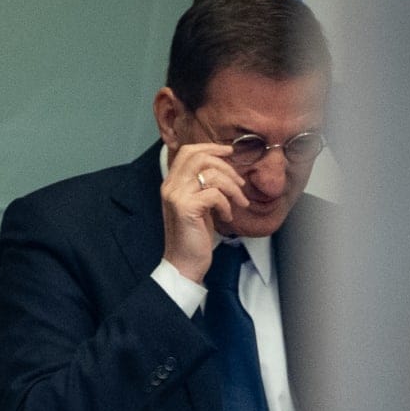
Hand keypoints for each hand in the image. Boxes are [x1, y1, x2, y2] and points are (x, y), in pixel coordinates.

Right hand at [160, 142, 246, 282]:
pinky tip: (226, 216)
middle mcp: (170, 186)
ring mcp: (176, 196)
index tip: (229, 152)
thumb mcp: (198, 204)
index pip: (188, 152)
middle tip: (239, 183)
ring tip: (238, 202)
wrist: (184, 262)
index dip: (211, 147)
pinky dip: (226, 204)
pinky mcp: (186, 208)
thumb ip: (202, 185)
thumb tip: (224, 167)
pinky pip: (214, 194)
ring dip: (232, 188)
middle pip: (199, 157)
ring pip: (211, 174)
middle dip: (226, 167)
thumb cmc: (194, 235)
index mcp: (171, 183)